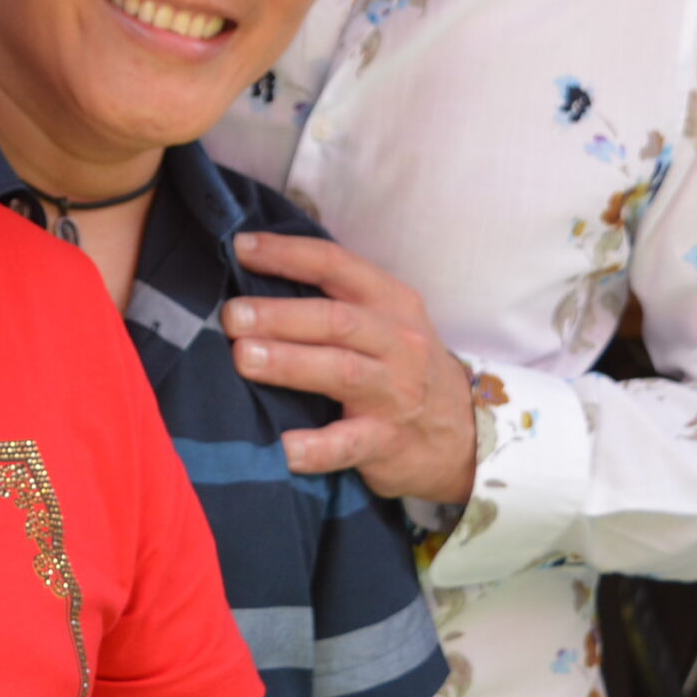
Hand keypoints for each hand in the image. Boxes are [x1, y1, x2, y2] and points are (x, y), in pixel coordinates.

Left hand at [226, 231, 477, 504]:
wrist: (464, 435)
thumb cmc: (403, 366)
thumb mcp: (386, 321)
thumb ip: (335, 299)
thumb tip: (254, 274)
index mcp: (391, 302)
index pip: (335, 265)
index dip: (287, 253)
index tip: (241, 248)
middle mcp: (397, 343)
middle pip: (336, 320)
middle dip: (279, 315)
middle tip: (232, 316)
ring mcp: (395, 394)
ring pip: (341, 372)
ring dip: (289, 363)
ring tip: (243, 358)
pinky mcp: (387, 443)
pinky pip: (348, 444)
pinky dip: (315, 447)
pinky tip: (283, 448)